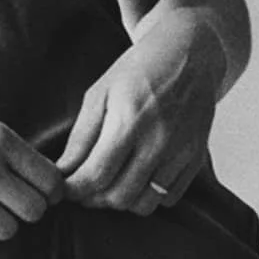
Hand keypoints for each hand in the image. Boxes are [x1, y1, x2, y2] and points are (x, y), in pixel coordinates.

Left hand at [61, 14, 222, 212]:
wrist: (189, 53)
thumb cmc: (137, 71)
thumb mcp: (99, 93)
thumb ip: (81, 137)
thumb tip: (63, 173)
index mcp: (129, 120)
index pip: (95, 176)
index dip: (73, 190)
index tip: (63, 188)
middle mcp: (159, 141)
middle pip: (119, 196)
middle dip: (93, 199)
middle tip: (83, 187)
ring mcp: (181, 152)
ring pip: (144, 204)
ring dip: (121, 201)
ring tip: (109, 184)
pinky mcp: (196, 158)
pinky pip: (169, 199)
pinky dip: (148, 197)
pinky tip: (137, 178)